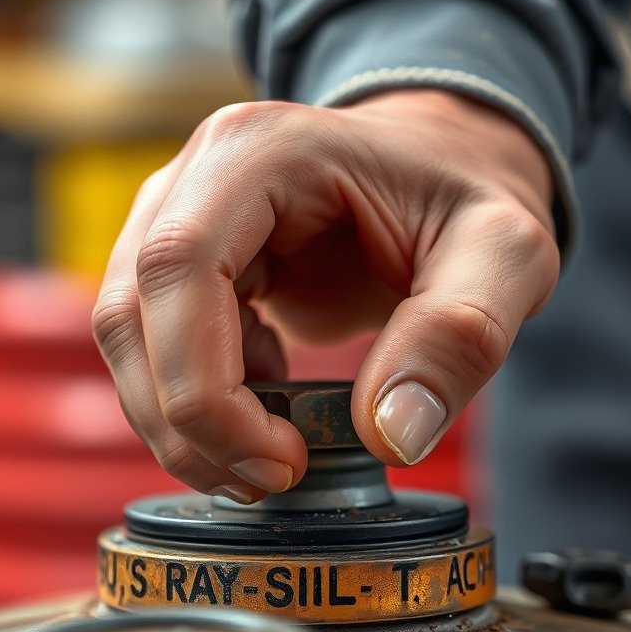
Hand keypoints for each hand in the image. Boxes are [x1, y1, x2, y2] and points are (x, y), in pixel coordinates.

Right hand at [93, 89, 558, 502]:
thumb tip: (390, 437)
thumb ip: (458, 334)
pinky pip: (152, 346)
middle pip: (131, 313)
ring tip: (269, 458)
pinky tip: (268, 404)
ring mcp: (175, 216)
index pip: (179, 268)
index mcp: (260, 151)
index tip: (282, 460)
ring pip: (126, 339)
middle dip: (187, 422)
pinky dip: (196, 401)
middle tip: (272, 480)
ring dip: (181, 423)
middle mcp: (194, 176)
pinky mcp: (180, 264)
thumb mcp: (504, 253)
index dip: (205, 385)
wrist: (440, 168)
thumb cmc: (467, 195)